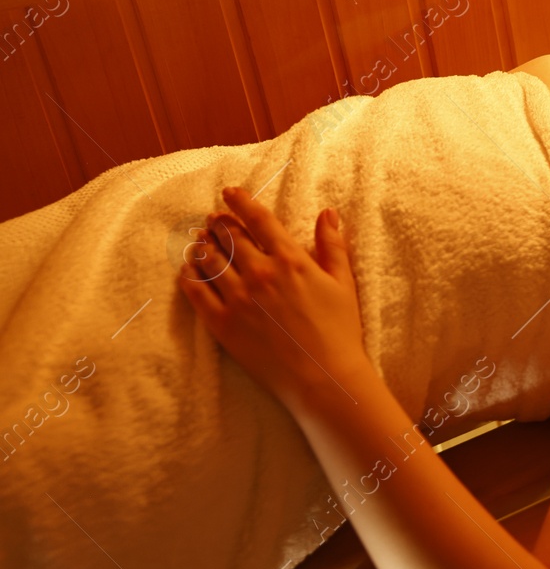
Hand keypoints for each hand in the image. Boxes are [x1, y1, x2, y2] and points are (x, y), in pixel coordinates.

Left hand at [177, 186, 369, 418]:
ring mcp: (238, 299)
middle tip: (214, 218)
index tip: (230, 192)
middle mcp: (260, 274)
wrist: (322, 376)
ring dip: (202, 245)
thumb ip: (332, 245)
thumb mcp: (343, 282)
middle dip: (220, 223)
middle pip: (230, 238)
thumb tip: (327, 213)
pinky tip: (187, 270)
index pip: (260, 221)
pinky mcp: (223, 325)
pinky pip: (197, 294)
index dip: (242, 202)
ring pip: (210, 261)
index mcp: (291, 260)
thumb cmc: (339, 330)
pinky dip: (189, 277)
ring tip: (198, 239)